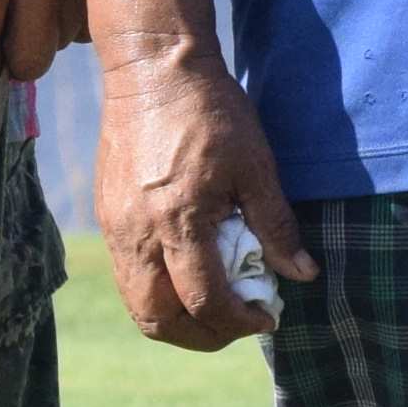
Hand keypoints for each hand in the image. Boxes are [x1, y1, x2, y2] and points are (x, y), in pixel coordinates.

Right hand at [87, 37, 305, 352]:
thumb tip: (301, 274)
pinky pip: (127, 275)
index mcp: (178, 220)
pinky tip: (190, 273)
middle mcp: (137, 233)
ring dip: (177, 319)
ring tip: (215, 306)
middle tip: (238, 325)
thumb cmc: (210, 111)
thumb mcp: (257, 166)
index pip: (203, 301)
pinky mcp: (106, 216)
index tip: (267, 317)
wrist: (152, 70)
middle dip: (202, 336)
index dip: (239, 322)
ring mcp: (115, 227)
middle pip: (157, 320)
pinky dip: (159, 291)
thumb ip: (276, 225)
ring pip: (136, 304)